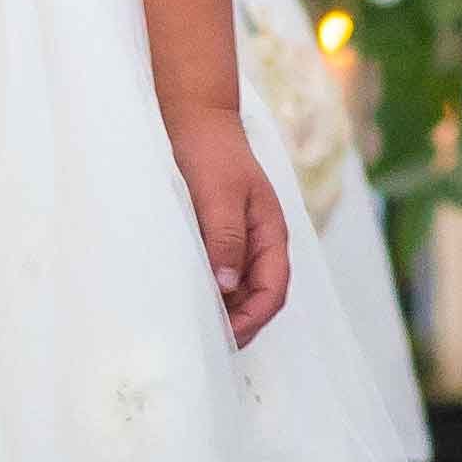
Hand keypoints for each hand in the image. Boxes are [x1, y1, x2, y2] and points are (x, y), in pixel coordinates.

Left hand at [172, 106, 290, 345]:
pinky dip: (210, 291)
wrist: (194, 118)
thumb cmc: (210, 153)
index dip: (253, 319)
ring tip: (195, 328)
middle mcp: (260, 242)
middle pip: (259, 296)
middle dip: (240, 324)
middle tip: (207, 343)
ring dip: (224, 310)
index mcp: (271, 234)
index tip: (225, 336)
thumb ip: (225, 240)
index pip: (273, 291)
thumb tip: (226, 287)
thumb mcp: (218, 196)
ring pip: (239, 288)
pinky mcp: (218, 235)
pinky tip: (187, 298)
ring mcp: (240, 240)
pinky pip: (220, 272)